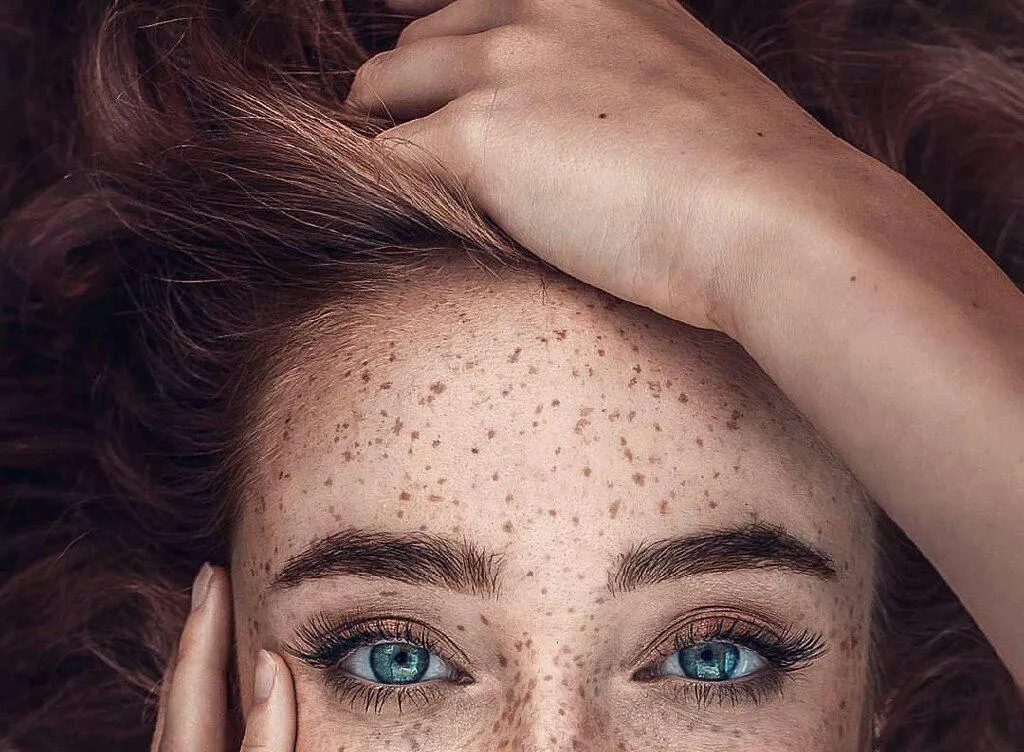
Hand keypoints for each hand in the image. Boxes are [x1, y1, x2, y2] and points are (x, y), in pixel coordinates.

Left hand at [346, 0, 874, 336]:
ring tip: (380, 174)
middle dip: (403, 88)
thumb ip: (625, 81)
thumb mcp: (686, 87)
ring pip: (387, 89)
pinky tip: (382, 214)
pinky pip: (386, 159)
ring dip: (379, 130)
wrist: (767, 214)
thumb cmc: (747, 178)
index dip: (446, 36)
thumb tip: (594, 135)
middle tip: (389, 132)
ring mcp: (503, 65)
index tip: (423, 62)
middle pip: (424, 38)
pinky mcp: (474, 138)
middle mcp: (540, 6)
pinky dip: (378, 183)